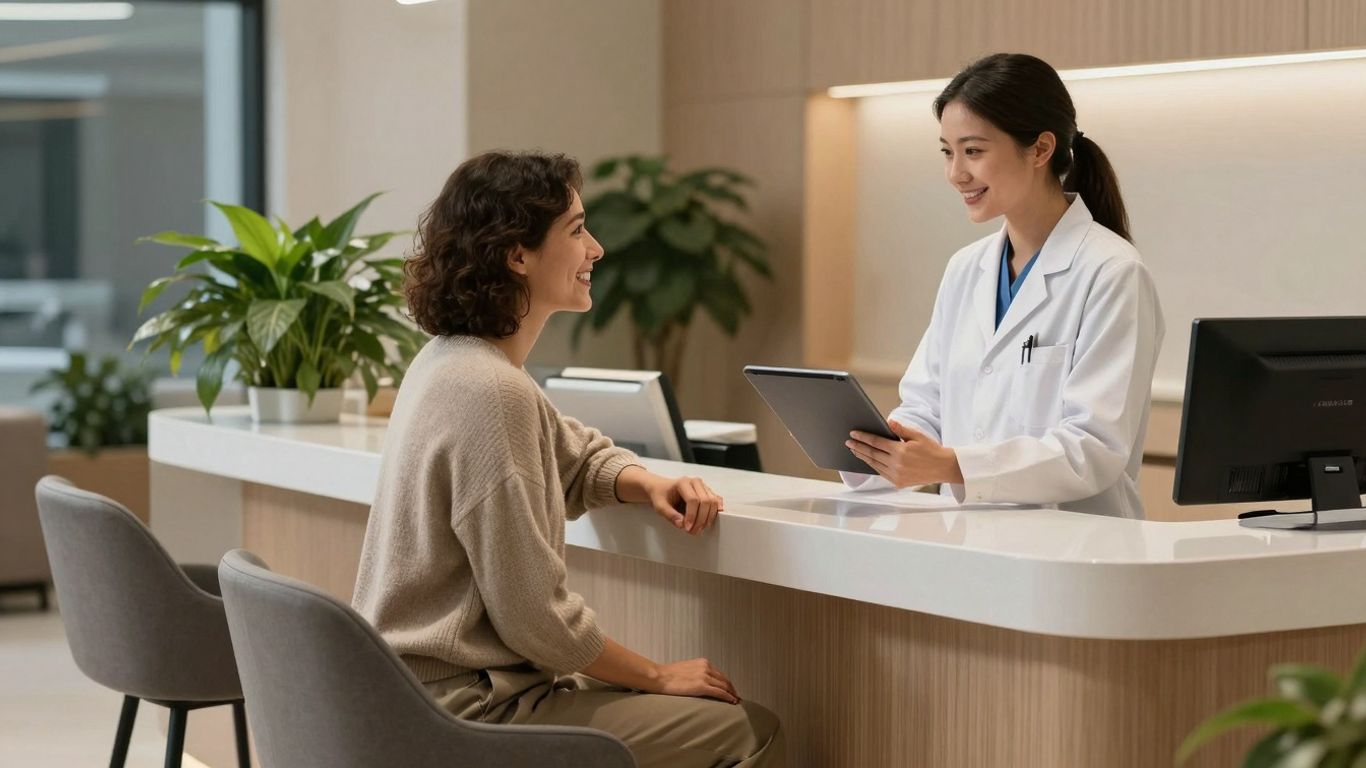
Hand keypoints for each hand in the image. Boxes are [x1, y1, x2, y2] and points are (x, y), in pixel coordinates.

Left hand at [647, 475, 723, 534]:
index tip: (687, 528)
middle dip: (701, 519)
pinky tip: (709, 520)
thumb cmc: (660, 495)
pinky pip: (717, 501)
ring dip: (708, 518)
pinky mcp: (708, 492)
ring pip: (713, 502)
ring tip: (699, 528)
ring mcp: (703, 486)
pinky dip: (715, 512)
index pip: (693, 500)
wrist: (661, 488)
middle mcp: (696, 482)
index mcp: (683, 482)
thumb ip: (669, 515)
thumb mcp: (659, 506)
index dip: (692, 516)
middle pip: (706, 501)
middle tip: (694, 531)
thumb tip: (681, 524)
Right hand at [649, 658, 739, 703]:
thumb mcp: (686, 669)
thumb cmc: (668, 675)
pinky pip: (719, 692)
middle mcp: (706, 667)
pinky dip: (728, 697)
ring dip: (732, 694)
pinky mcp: (701, 686)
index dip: (727, 683)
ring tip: (735, 701)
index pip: (720, 674)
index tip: (731, 690)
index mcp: (703, 662)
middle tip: (736, 697)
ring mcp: (704, 676)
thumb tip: (700, 682)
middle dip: (732, 689)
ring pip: (724, 686)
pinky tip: (732, 702)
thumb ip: (696, 673)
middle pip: (725, 679)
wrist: (659, 677)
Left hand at [846, 419, 963, 487]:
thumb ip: (901, 429)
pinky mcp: (898, 482)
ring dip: (863, 457)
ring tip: (854, 450)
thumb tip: (888, 422)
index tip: (853, 434)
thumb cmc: (931, 450)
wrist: (943, 467)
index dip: (863, 437)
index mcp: (901, 451)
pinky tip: (868, 460)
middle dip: (858, 447)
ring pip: (875, 465)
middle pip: (872, 454)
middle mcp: (897, 464)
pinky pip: (881, 473)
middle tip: (848, 442)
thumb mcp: (917, 436)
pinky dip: (873, 466)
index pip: (876, 442)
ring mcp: (896, 475)